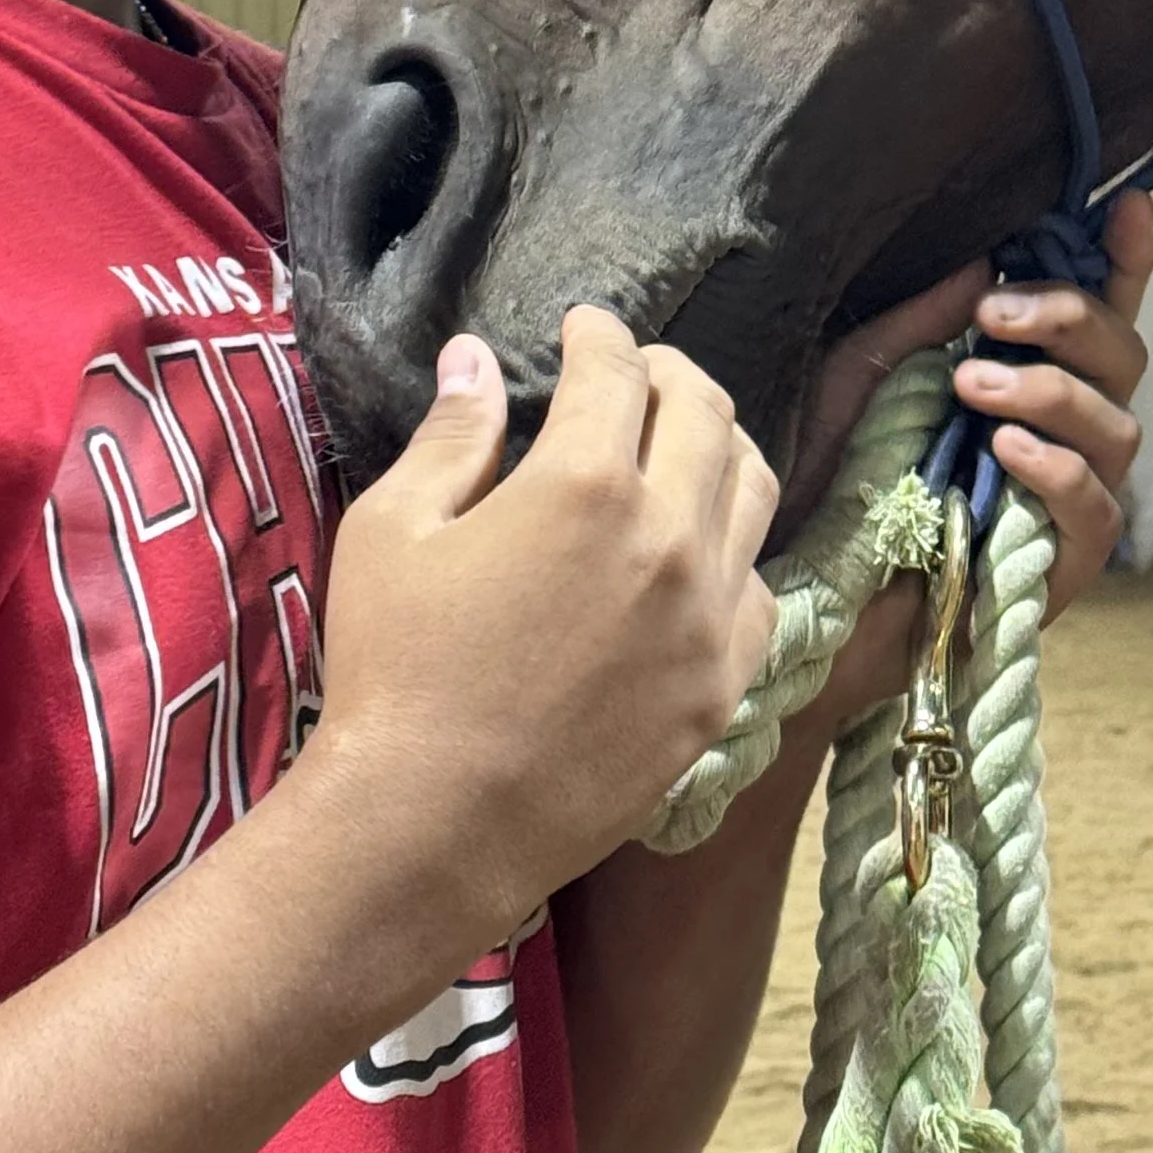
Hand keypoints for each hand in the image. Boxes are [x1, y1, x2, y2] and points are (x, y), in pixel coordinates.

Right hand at [298, 307, 778, 940]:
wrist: (433, 826)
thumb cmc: (395, 670)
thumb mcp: (393, 531)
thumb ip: (452, 435)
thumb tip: (477, 357)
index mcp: (586, 482)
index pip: (616, 370)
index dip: (600, 334)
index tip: (585, 327)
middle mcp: (670, 536)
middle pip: (707, 413)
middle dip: (669, 373)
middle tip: (636, 371)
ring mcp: (709, 615)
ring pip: (753, 490)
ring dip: (720, 446)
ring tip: (683, 441)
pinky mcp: (722, 685)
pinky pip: (758, 591)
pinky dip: (733, 551)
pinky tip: (699, 553)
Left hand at [794, 190, 1152, 734]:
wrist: (805, 594)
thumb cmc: (830, 479)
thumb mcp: (859, 376)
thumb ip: (922, 320)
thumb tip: (984, 262)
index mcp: (1026, 376)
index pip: (1099, 312)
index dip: (1124, 260)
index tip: (1128, 208)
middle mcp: (1063, 432)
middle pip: (1124, 357)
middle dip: (1073, 317)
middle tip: (995, 314)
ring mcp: (1069, 502)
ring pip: (1118, 426)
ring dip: (1051, 390)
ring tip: (973, 387)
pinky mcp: (1062, 568)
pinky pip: (1094, 509)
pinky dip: (1056, 469)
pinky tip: (1004, 450)